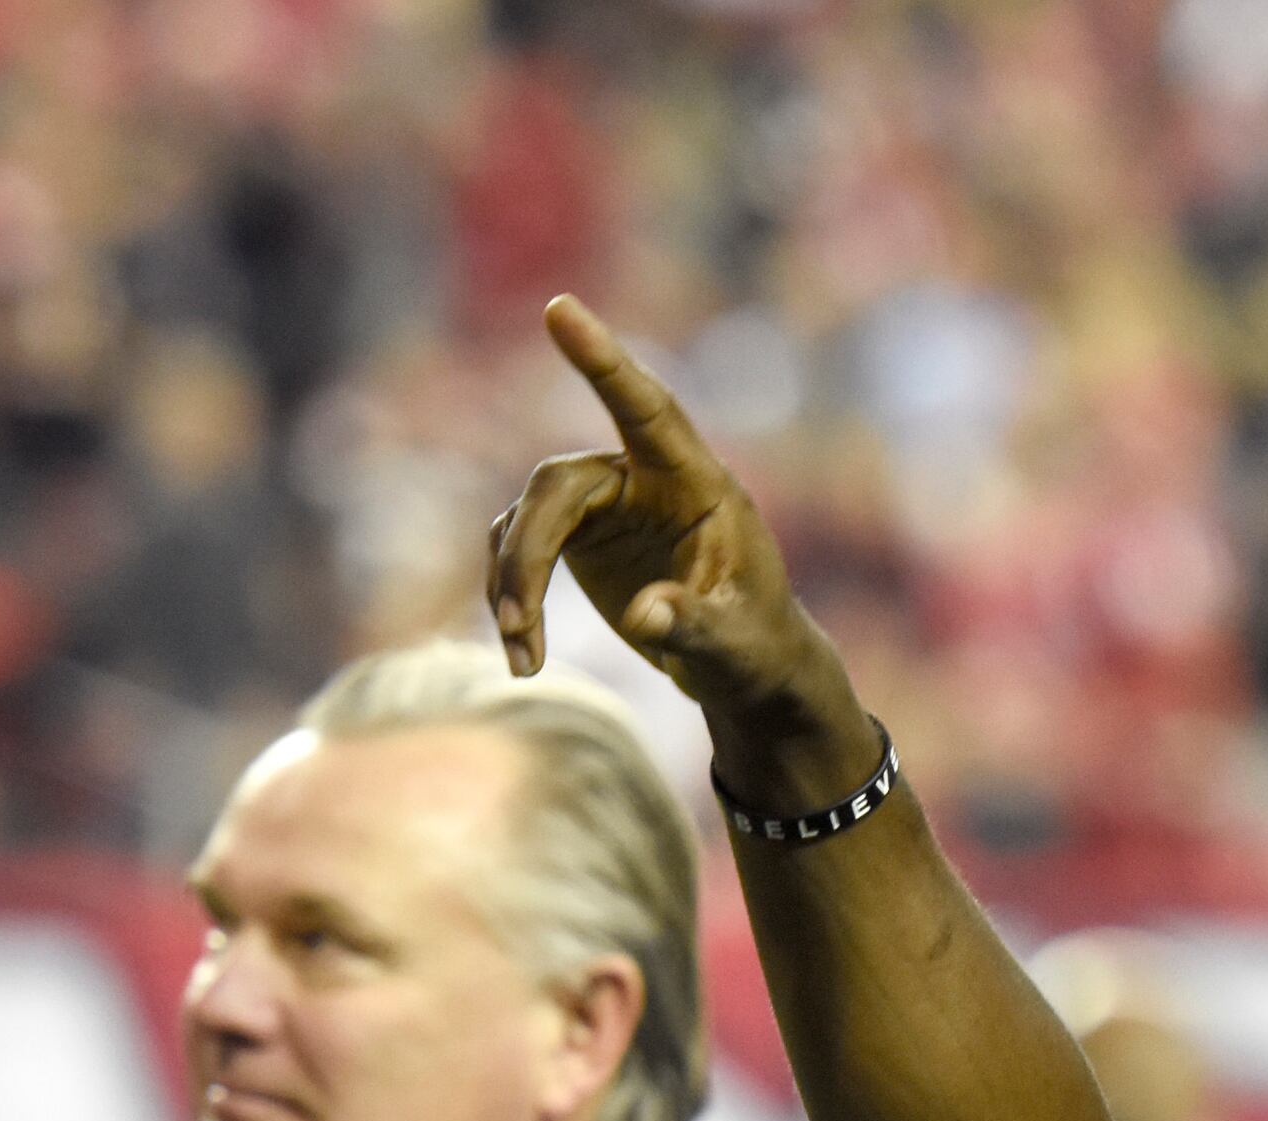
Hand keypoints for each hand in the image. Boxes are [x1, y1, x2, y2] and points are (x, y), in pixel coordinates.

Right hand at [487, 294, 849, 732]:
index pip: (647, 408)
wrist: (743, 666)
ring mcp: (605, 504)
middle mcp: (644, 478)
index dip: (605, 360)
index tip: (560, 308)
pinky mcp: (576, 536)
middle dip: (529, 551)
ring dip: (512, 583)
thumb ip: (695, 625)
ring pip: (527, 516)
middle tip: (519, 622)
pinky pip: (519, 549)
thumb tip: (647, 616)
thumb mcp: (736, 643)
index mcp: (697, 481)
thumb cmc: (754, 644)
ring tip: (524, 656)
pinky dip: (512, 597)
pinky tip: (525, 654)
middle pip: (560, 483)